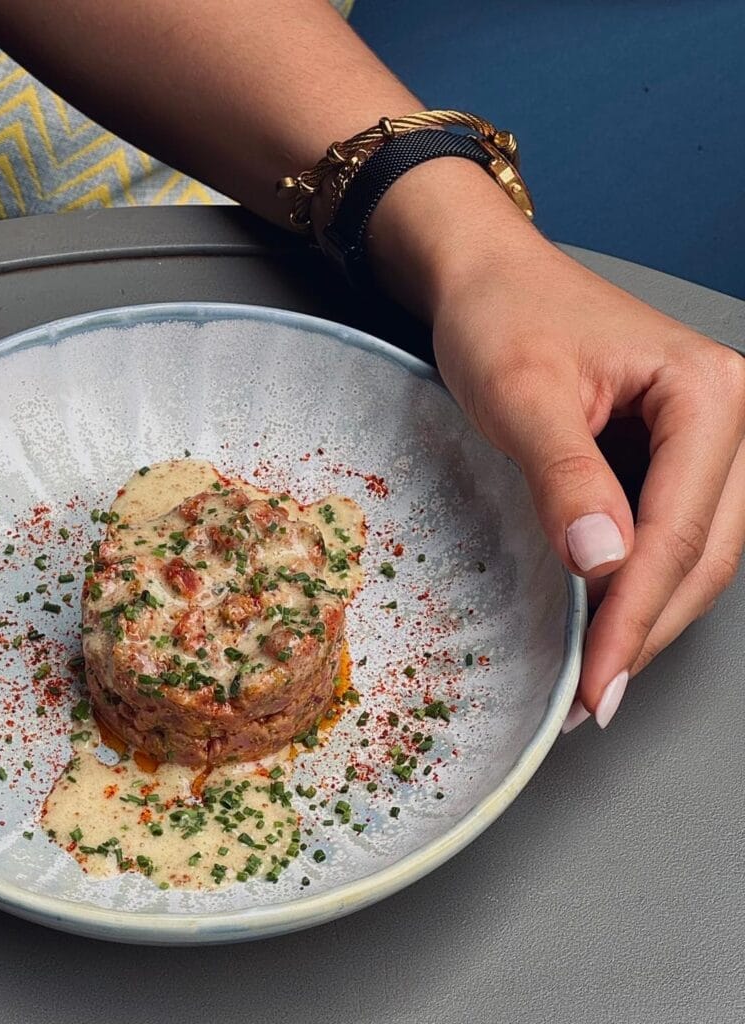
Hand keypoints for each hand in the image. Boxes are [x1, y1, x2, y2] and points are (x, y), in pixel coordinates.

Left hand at [429, 238, 744, 730]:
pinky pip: (671, 533)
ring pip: (696, 553)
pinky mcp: (671, 456)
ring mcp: (706, 440)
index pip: (681, 531)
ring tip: (596, 673)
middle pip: (705, 553)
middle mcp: (728, 417)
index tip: (597, 684)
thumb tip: (607, 563)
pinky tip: (601, 617)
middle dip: (648, 628)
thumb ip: (566, 476)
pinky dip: (637, 581)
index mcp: (710, 394)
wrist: (486, 279)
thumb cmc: (503, 317)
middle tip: (593, 699)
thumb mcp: (522, 395)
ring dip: (647, 614)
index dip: (637, 616)